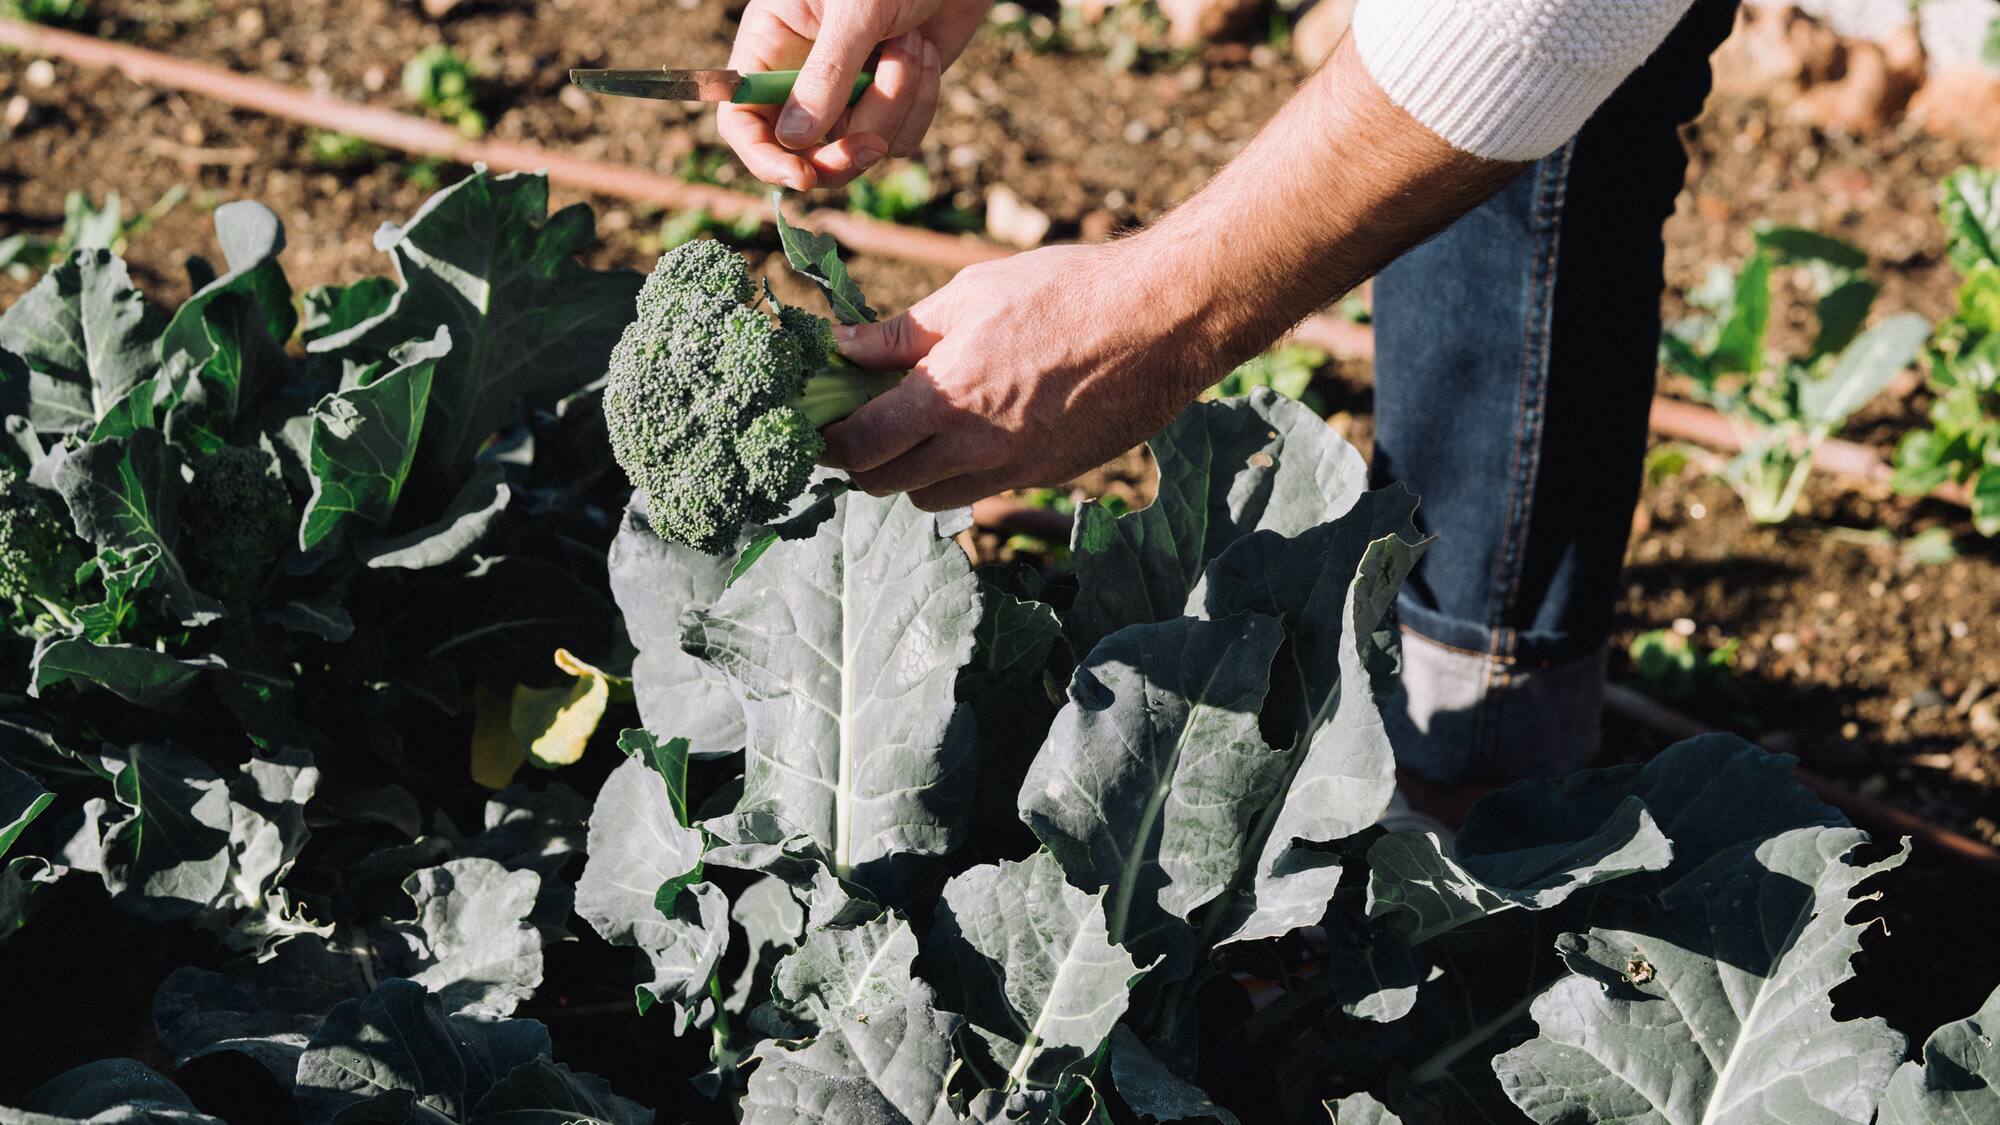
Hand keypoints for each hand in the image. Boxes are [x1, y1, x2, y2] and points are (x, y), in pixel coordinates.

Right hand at [720, 0, 990, 190]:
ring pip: (860, 148)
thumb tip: (795, 141)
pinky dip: (920, 102)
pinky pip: (900, 138)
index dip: (763, 157)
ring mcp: (848, 94)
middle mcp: (803, 76)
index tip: (801, 176)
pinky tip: (926, 53)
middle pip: (801, 154)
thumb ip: (827, 74)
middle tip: (873, 145)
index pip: (741, 120)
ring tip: (910, 45)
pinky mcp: (890, 102)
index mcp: (770, 45)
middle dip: (841, 155)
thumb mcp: (855, 11)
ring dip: (895, 104)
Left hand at [820, 243, 1224, 510]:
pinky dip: (960, 474)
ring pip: (931, 500)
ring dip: (910, 475)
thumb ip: (900, 333)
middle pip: (885, 487)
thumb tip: (842, 347)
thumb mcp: (971, 295)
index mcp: (944, 400)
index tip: (820, 426)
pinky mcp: (1047, 476)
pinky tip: (970, 431)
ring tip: (914, 430)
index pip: (859, 449)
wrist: (1162, 322)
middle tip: (858, 427)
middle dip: (861, 463)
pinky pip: (982, 490)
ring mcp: (1014, 470)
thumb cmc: (1066, 292)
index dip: (829, 444)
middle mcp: (974, 449)